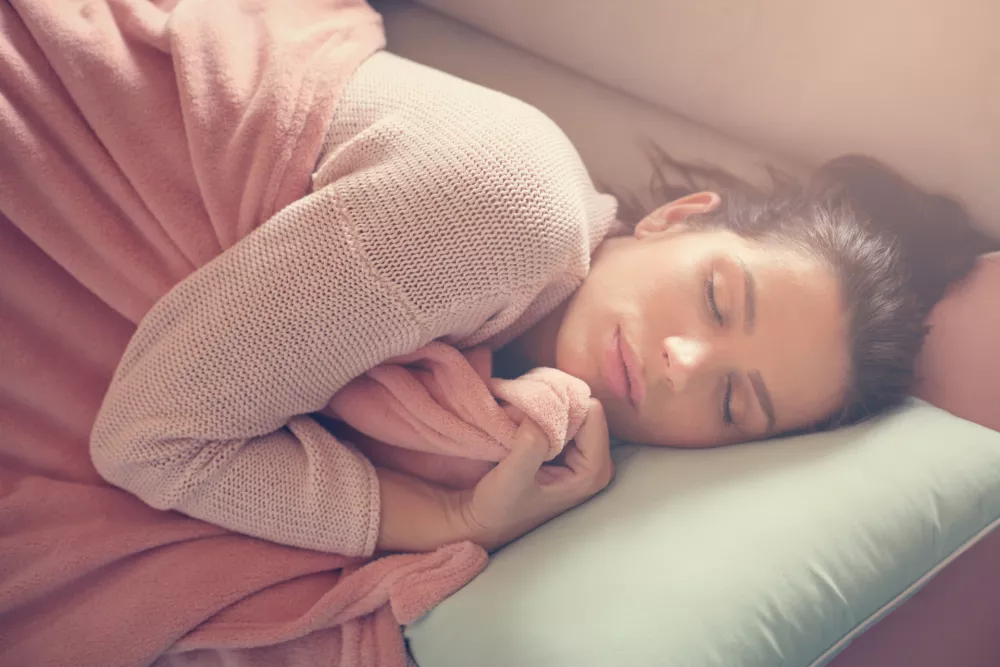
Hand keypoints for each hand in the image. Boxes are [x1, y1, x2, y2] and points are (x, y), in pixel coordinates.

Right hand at [456, 399, 613, 551]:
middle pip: (584, 408)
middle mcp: (595, 461)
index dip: (560, 406)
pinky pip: (560, 416)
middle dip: (551, 405)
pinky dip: (538, 413)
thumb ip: (531, 445)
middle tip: (518, 415)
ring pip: (570, 409)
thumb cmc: (498, 508)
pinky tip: (518, 424)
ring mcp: (582, 455)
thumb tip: (540, 408)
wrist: (483, 522)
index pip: (592, 412)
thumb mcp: (511, 478)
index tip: (528, 415)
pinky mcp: (566, 450)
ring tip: (515, 422)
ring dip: (541, 408)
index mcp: (593, 471)